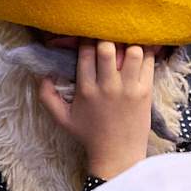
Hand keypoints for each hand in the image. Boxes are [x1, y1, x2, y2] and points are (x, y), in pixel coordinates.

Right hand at [38, 41, 154, 181]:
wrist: (117, 155)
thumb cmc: (89, 135)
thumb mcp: (61, 119)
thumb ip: (47, 96)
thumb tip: (41, 73)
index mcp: (86, 89)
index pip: (85, 52)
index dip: (86, 38)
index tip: (89, 35)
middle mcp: (107, 86)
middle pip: (107, 47)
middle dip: (107, 38)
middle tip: (108, 37)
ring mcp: (129, 88)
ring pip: (132, 51)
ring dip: (128, 44)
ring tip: (125, 43)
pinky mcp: (146, 91)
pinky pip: (149, 62)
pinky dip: (147, 51)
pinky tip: (143, 47)